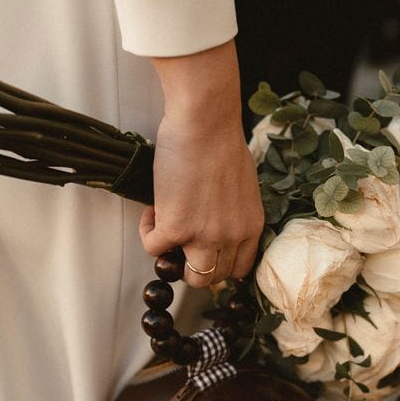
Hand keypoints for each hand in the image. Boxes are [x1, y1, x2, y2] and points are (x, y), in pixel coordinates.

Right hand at [139, 40, 263, 287]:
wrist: (205, 123)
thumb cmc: (221, 142)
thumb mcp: (242, 187)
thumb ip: (233, 211)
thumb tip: (213, 218)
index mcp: (251, 226)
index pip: (239, 268)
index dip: (219, 263)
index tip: (204, 250)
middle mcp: (232, 237)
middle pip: (214, 277)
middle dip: (194, 262)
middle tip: (180, 240)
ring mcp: (205, 236)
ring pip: (190, 276)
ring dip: (174, 258)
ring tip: (165, 229)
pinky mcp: (176, 229)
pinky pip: (155, 248)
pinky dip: (148, 233)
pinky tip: (151, 210)